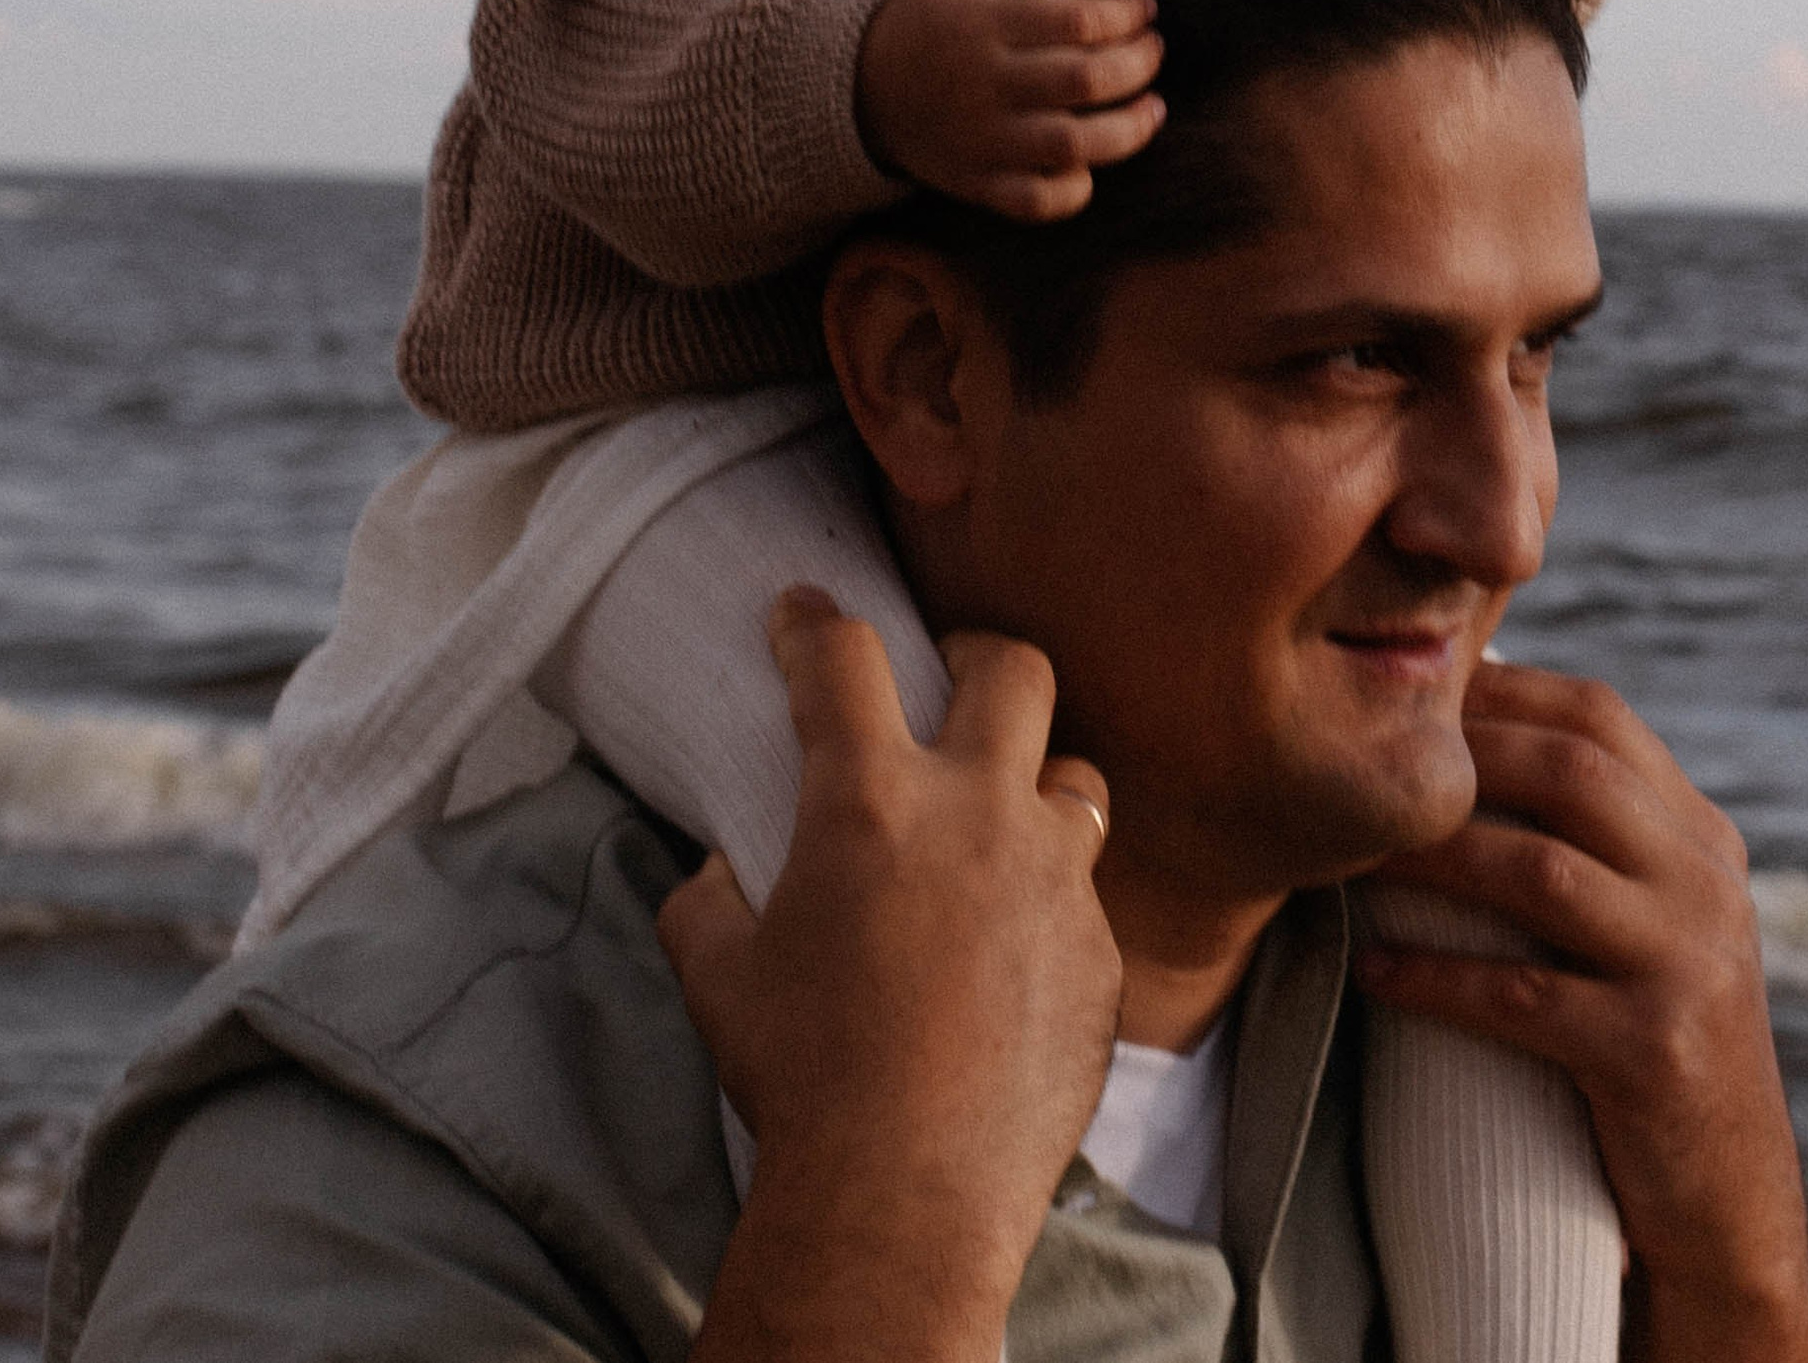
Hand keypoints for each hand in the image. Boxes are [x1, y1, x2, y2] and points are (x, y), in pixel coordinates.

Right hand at [662, 590, 1120, 1362]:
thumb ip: (709, 906)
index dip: (814, 622)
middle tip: (948, 682)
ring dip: (1036, 787)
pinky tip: (1013, 953)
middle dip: (974, 660)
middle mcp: (977, 814)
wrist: (906, 1195)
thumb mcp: (720, 980)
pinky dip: (1049, 907)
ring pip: (1075, 776)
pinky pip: (1084, 899)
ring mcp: (1053, 880)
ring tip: (1001, 822)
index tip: (803, 612)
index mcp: (870, 801)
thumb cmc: (801, 1080)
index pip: (842, 660)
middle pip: (1009, 670)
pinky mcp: (1098, 953)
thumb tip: (714, 878)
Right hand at [855, 0, 1163, 219]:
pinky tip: (1093, 166)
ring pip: (1069, 146)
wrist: (856, 91)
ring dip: (1125, 132)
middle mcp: (984, 85)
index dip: (1123, 14)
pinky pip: (1034, 201)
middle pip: (1081, 81)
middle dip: (1134, 67)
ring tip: (1152, 108)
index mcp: (983, 25)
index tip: (1145, 9)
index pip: (1074, 21)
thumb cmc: (924, 21)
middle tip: (1154, 52)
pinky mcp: (977, 183)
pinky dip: (1071, 192)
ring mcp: (981, 140)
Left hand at [1356, 662, 1807, 1362]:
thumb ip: (1602, 839)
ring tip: (1355, 858)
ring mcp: (1691, 969)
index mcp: (1704, 838)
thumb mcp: (1657, 923)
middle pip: (1574, 773)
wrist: (1730, 1207)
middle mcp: (1708, 887)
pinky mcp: (1656, 1056)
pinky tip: (1376, 970)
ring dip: (1435, 859)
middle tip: (1368, 764)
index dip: (1501, 692)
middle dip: (1461, 758)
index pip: (1600, 718)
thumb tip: (1465, 745)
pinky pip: (1525, 1000)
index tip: (1410, 696)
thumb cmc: (1653, 1046)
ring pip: (1542, 875)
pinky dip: (1438, 979)